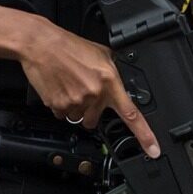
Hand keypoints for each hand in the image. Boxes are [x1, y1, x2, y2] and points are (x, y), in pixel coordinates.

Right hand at [19, 20, 159, 157]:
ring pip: (78, 117)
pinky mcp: (57, 105)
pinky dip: (60, 105)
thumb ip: (111, 72)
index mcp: (109, 81)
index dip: (145, 135)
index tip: (153, 150)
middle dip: (90, 111)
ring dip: (75, 107)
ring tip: (68, 85)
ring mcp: (75, 102)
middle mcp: (94, 94)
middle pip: (95, 120)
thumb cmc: (67, 45)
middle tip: (82, 93)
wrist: (40, 44)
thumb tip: (116, 82)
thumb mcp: (100, 53)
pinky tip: (59, 88)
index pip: (131, 114)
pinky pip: (62, 115)